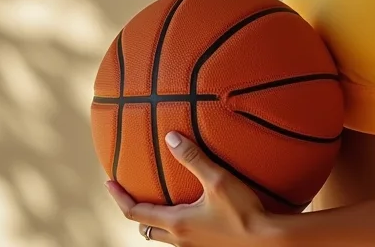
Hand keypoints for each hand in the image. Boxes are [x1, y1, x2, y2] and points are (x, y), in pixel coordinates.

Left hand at [105, 131, 269, 245]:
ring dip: (156, 220)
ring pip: (164, 235)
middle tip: (133, 193)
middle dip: (136, 211)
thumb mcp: (218, 180)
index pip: (136, 212)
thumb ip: (193, 158)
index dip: (119, 197)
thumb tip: (170, 137)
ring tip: (161, 200)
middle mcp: (180, 239)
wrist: (266, 241)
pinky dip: (176, 223)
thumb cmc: (242, 212)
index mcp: (177, 223)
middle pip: (146, 228)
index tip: (108, 182)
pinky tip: (193, 210)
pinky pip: (182, 236)